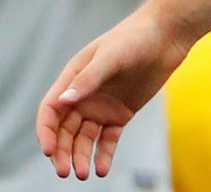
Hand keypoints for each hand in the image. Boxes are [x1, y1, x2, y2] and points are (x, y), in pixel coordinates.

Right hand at [37, 7, 191, 179]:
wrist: (164, 37)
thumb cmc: (134, 38)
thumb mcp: (110, 56)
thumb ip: (87, 80)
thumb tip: (63, 102)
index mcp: (73, 78)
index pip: (50, 110)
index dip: (46, 131)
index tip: (49, 151)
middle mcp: (83, 96)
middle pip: (64, 130)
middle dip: (62, 151)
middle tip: (64, 171)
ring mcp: (101, 107)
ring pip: (84, 138)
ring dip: (80, 156)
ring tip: (84, 174)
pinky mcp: (120, 115)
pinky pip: (107, 140)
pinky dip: (103, 155)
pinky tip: (101, 169)